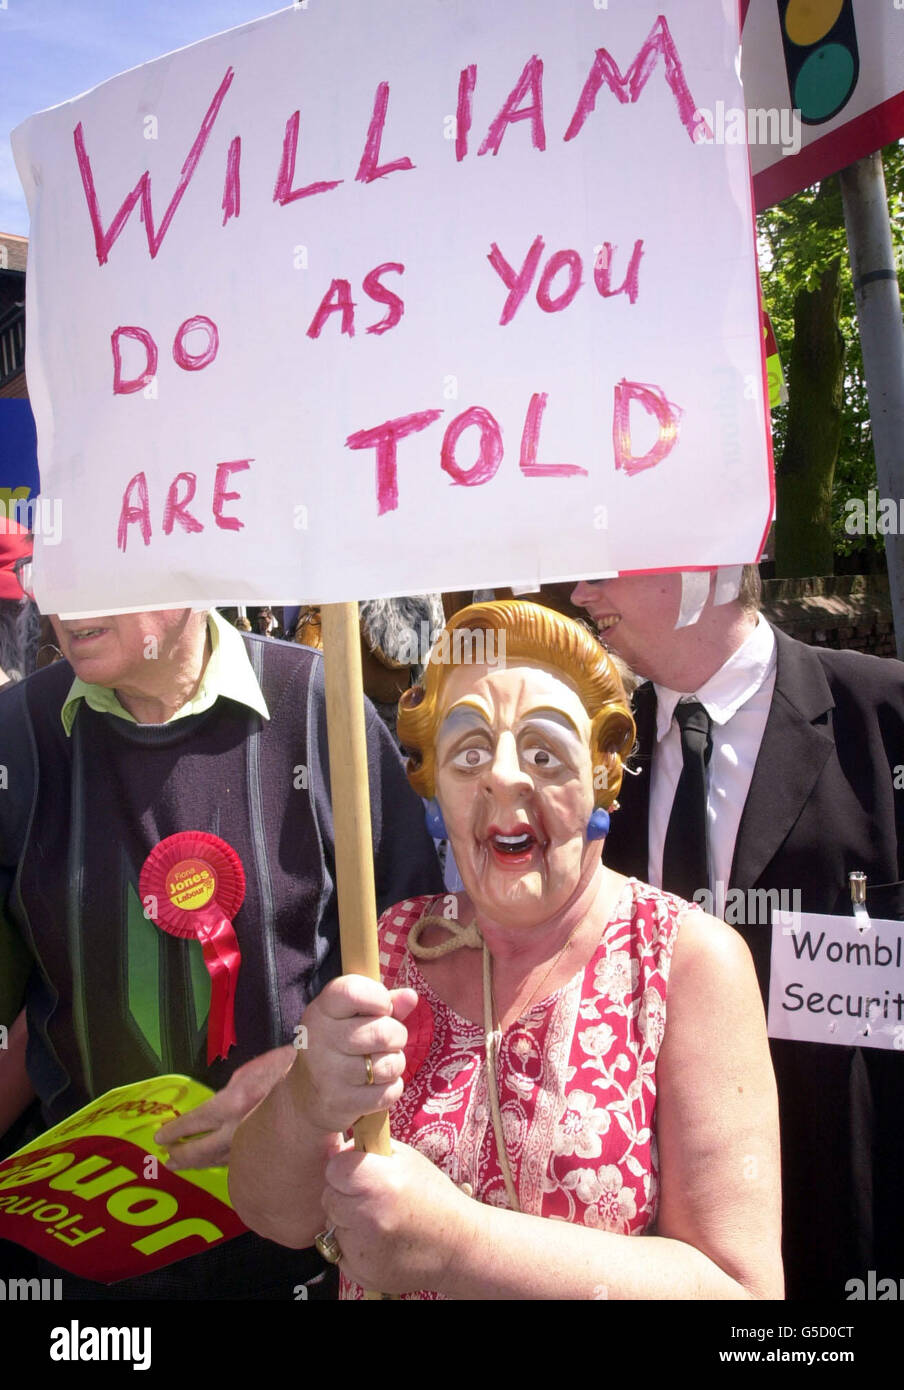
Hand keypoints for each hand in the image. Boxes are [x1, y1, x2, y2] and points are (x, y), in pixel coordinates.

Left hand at [155, 1045, 294, 1168]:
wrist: (322, 1086)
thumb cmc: (289, 1068)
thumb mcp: (253, 1070)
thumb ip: (232, 1088)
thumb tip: (219, 1105)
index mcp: (232, 1104)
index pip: (195, 1122)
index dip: (176, 1131)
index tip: (160, 1138)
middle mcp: (240, 1130)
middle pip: (203, 1150)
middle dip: (183, 1155)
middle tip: (168, 1160)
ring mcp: (255, 1144)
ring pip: (220, 1160)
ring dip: (199, 1164)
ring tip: (184, 1166)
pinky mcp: (267, 1153)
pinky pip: (239, 1162)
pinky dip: (223, 1164)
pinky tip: (218, 1165)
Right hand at [290, 976, 418, 1135]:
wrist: (307, 1096)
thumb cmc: (340, 1045)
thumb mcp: (353, 1016)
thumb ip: (383, 1002)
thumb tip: (411, 996)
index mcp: (321, 1010)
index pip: (353, 992)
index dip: (379, 998)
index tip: (383, 1008)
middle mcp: (319, 1039)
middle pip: (382, 1033)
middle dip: (397, 1036)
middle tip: (389, 1041)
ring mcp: (327, 1073)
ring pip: (389, 1065)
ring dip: (395, 1063)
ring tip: (381, 1063)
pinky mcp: (339, 1102)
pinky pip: (388, 1092)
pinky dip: (391, 1088)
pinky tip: (376, 1085)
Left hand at [322, 1140, 476, 1293]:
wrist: (458, 1245)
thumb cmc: (434, 1196)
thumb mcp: (408, 1159)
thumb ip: (371, 1150)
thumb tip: (338, 1149)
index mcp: (378, 1182)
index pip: (333, 1169)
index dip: (344, 1169)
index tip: (359, 1174)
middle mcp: (367, 1216)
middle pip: (329, 1198)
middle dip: (345, 1196)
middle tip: (371, 1198)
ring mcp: (363, 1248)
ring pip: (333, 1226)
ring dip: (348, 1222)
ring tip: (379, 1221)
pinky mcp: (362, 1273)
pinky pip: (341, 1252)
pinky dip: (354, 1247)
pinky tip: (380, 1242)